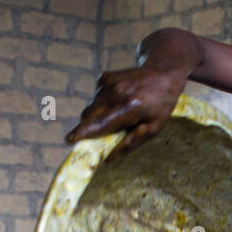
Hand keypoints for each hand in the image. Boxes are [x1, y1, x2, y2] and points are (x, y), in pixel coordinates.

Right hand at [66, 66, 186, 154]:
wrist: (162, 73)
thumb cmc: (160, 105)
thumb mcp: (154, 128)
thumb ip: (132, 143)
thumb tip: (109, 158)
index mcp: (131, 106)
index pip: (103, 122)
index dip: (85, 131)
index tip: (70, 139)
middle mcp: (117, 93)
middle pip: (90, 115)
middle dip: (88, 127)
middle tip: (96, 135)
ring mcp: (108, 83)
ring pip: (91, 107)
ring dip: (98, 116)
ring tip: (119, 113)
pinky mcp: (103, 78)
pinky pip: (95, 98)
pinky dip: (102, 104)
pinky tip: (118, 101)